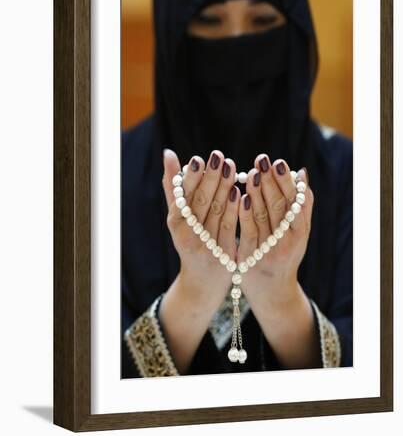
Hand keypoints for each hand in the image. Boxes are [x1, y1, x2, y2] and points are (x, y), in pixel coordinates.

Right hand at [162, 148, 239, 309]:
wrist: (202, 282)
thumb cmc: (191, 238)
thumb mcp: (179, 215)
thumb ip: (175, 185)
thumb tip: (168, 153)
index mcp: (175, 222)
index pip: (183, 196)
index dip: (191, 177)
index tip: (199, 159)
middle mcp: (187, 235)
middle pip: (200, 202)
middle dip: (211, 178)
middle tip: (219, 156)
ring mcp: (206, 246)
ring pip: (217, 212)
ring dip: (225, 188)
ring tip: (232, 166)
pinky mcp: (224, 255)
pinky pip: (231, 228)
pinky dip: (236, 210)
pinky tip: (241, 192)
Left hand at [237, 155, 312, 308]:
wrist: (272, 292)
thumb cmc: (284, 253)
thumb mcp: (297, 232)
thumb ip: (300, 205)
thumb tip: (301, 173)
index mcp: (301, 231)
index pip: (295, 201)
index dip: (287, 181)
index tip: (278, 162)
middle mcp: (289, 241)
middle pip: (280, 206)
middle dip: (271, 181)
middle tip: (263, 160)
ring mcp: (270, 249)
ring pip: (264, 216)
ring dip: (257, 193)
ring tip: (251, 172)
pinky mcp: (252, 257)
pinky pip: (248, 231)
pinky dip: (245, 213)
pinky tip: (239, 197)